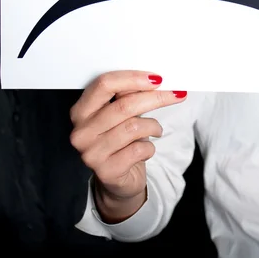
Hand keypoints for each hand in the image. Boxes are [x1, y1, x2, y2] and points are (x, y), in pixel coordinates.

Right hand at [69, 70, 186, 218]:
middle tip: (177, 95)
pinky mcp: (107, 171)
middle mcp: (81, 132)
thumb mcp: (121, 116)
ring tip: (157, 130)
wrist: (118, 179)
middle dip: (155, 98)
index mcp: (81, 111)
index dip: (133, 78)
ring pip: (134, 127)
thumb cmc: (121, 141)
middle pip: (123, 105)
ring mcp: (91, 153)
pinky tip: (147, 149)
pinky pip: (139, 149)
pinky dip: (151, 147)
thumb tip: (154, 80)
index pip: (104, 84)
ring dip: (154, 126)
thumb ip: (128, 97)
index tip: (157, 78)